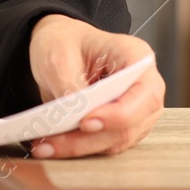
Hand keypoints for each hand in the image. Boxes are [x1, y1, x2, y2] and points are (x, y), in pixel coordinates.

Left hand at [25, 13, 163, 158]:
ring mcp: (136, 110)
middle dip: (90, 138)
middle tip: (54, 142)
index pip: (144, 94)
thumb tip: (74, 117)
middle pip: (129, 125)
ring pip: (115, 141)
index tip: (86, 122)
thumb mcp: (59, 55)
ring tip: (45, 147)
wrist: (59, 46)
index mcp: (137, 57)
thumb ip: (69, 85)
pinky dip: (78, 148)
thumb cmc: (64, 41)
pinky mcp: (120, 127)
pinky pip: (104, 144)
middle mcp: (143, 88)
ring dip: (80, 148)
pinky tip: (51, 145)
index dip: (119, 115)